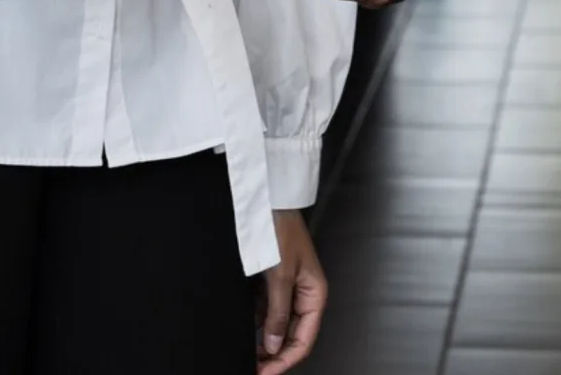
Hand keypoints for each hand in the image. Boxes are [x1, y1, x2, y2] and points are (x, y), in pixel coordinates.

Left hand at [256, 210, 325, 373]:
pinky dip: (258, 325)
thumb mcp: (280, 276)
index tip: (265, 373)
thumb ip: (277, 313)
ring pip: (279, 326)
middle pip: (292, 336)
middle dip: (275, 356)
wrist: (266, 202)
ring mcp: (288, 289)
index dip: (285, 361)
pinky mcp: (273, 282)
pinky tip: (245, 334)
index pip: (303, 340)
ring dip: (265, 343)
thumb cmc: (280, 231)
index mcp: (315, 295)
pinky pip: (267, 311)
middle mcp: (304, 295)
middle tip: (254, 369)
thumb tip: (273, 345)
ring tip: (248, 357)